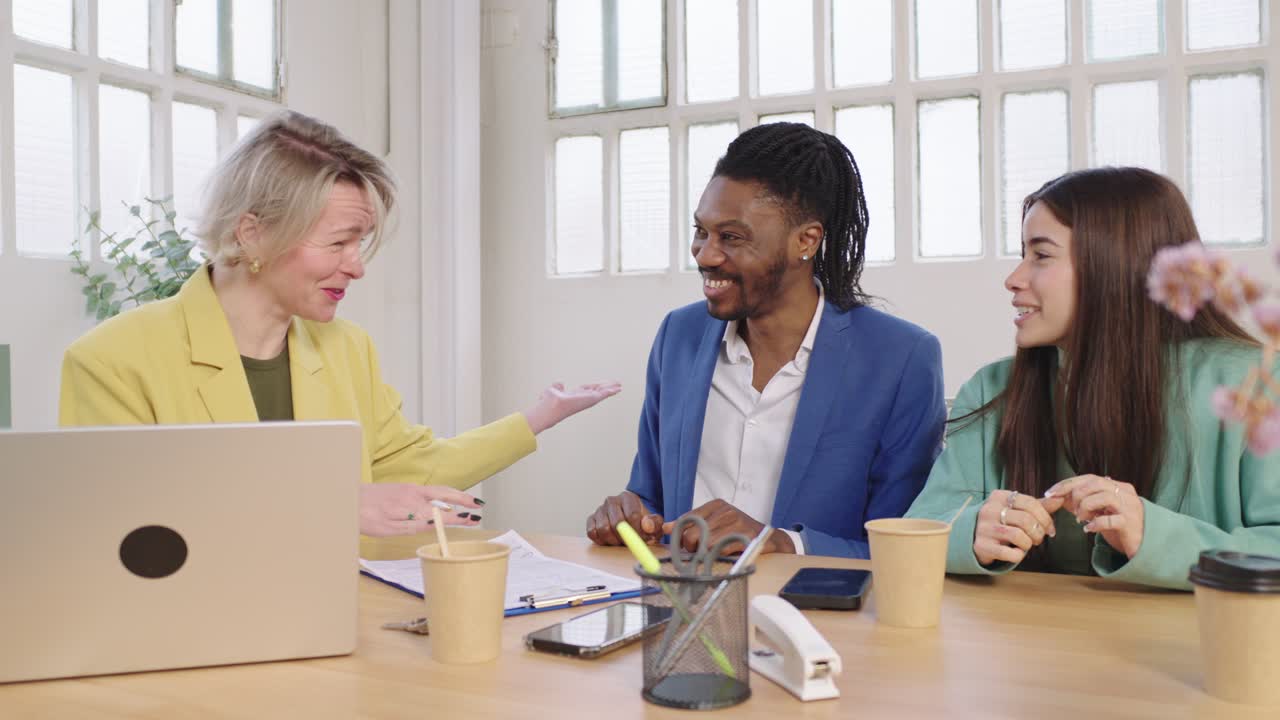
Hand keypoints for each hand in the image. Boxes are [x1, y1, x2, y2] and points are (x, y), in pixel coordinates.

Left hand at [358, 484, 482, 536]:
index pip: (442, 513)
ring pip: (439, 490)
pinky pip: (430, 489)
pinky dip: (445, 492)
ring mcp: (409, 489)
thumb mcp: (388, 529)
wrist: (345, 499)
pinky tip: (446, 497)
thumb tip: (436, 523)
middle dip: (464, 500)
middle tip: (480, 506)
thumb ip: (414, 525)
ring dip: (456, 494)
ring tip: (469, 501)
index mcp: (411, 506)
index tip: (473, 520)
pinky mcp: (403, 487)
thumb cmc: (364, 517)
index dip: (458, 517)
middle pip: (445, 495)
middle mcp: (413, 494)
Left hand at [523, 381, 621, 434]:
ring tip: (620, 385)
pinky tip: (619, 388)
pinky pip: (604, 394)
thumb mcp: (553, 390)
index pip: (587, 389)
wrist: (550, 406)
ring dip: (611, 388)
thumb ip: (557, 387)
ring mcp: (588, 399)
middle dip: (606, 387)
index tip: (601, 384)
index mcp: (574, 396)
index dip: (594, 386)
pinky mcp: (592, 399)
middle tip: (615, 384)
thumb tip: (560, 384)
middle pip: (597, 391)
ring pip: (602, 392)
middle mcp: (582, 398)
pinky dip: (612, 390)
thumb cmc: (548, 402)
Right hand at [585, 491, 663, 545]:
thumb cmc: (642, 523)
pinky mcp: (591, 519)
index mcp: (628, 498)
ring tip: (621, 542)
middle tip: (631, 545)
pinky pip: (592, 532)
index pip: (632, 515)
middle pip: (617, 523)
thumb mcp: (654, 523)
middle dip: (625, 538)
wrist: (630, 522)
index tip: (642, 540)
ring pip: (603, 529)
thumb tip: (647, 526)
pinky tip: (610, 541)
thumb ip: (654, 523)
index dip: (638, 531)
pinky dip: (601, 540)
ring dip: (613, 540)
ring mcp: (600, 509)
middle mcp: (612, 500)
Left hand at [664, 499, 793, 554]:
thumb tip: (665, 527)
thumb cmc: (739, 534)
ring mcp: (735, 521)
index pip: (686, 521)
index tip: (688, 547)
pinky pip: (720, 549)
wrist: (771, 541)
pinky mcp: (744, 534)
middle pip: (691, 534)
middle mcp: (725, 510)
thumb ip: (691, 525)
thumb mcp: (715, 525)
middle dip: (693, 549)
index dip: (682, 537)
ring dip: (706, 555)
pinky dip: (718, 557)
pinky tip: (724, 557)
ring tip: (714, 556)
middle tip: (701, 555)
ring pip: (704, 544)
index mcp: (716, 505)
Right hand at [973, 489, 1057, 565]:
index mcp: (999, 496)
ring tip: (1027, 545)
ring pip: (1018, 536)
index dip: (1045, 518)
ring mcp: (984, 528)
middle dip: (1038, 532)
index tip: (1050, 528)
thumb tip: (1060, 498)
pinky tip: (1016, 553)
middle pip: (1026, 520)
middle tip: (1038, 539)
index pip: (1030, 503)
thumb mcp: (1016, 509)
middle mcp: (989, 510)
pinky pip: (1009, 553)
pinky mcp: (982, 546)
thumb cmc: (1000, 521)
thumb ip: (1038, 505)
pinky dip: (1018, 555)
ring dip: (1028, 544)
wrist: (971, 535)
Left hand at [1046, 474, 1144, 558]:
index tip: (1050, 493)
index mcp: (1117, 486)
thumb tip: (1058, 495)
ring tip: (1081, 519)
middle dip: (1076, 495)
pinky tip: (1089, 529)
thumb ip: (1082, 501)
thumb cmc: (1119, 526)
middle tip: (1072, 511)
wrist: (1145, 545)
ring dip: (1085, 507)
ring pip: (1104, 497)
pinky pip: (1111, 520)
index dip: (1068, 484)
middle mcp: (1125, 493)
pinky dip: (1095, 523)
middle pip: (1096, 483)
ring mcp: (1129, 508)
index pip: (1089, 478)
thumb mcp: (1100, 510)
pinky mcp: (1131, 524)